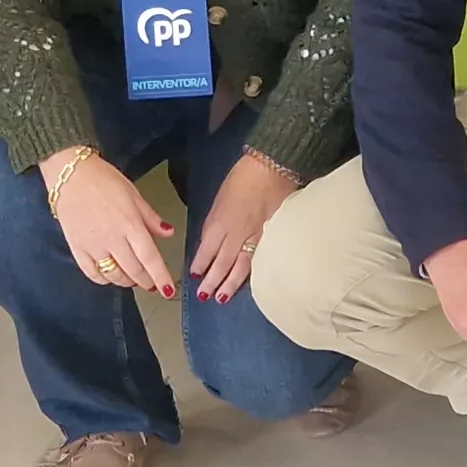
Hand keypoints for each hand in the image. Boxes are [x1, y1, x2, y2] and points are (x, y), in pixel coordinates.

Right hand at [45, 149, 176, 294]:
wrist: (70, 175)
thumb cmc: (103, 180)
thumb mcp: (133, 194)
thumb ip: (151, 217)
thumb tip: (168, 233)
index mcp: (130, 224)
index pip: (150, 258)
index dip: (160, 277)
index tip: (167, 291)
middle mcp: (112, 239)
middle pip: (134, 271)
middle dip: (146, 281)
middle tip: (152, 284)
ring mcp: (93, 246)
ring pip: (114, 276)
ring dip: (127, 281)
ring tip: (133, 279)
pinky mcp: (77, 249)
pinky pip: (93, 274)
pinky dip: (104, 280)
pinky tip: (110, 276)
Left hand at [187, 150, 301, 301]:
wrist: (272, 168)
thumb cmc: (243, 178)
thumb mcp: (220, 199)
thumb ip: (215, 223)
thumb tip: (210, 241)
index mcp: (220, 222)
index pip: (206, 250)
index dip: (200, 265)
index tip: (195, 275)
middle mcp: (236, 234)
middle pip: (222, 264)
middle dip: (212, 282)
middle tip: (204, 297)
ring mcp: (255, 238)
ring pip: (240, 267)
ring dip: (229, 284)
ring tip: (221, 298)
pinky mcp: (271, 238)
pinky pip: (259, 260)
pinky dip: (252, 274)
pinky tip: (248, 283)